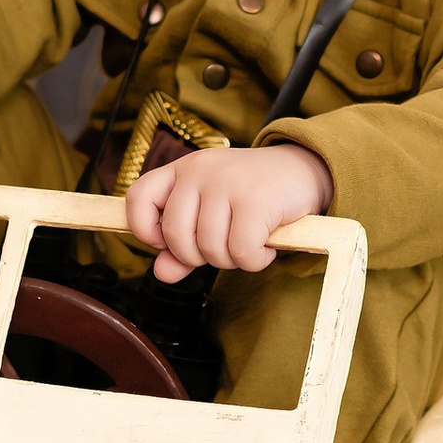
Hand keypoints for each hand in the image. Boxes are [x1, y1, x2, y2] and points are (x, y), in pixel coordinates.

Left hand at [126, 140, 329, 281]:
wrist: (304, 171)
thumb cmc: (252, 196)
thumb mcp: (212, 214)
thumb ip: (183, 245)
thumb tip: (161, 273)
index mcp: (183, 170)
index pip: (138, 197)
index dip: (144, 229)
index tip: (166, 242)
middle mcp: (200, 171)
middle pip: (174, 236)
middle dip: (198, 256)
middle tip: (224, 248)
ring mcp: (227, 183)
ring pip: (209, 248)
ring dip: (232, 260)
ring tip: (249, 244)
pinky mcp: (255, 200)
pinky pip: (241, 252)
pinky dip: (254, 261)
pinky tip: (265, 248)